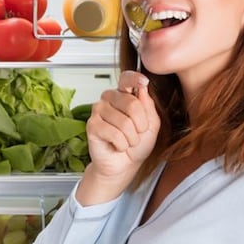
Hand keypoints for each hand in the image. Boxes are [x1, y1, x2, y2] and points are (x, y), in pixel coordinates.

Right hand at [77, 71, 159, 204]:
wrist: (125, 165)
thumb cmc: (137, 145)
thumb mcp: (151, 124)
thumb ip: (148, 106)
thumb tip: (142, 88)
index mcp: (124, 95)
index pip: (126, 78)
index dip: (135, 78)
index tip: (144, 82)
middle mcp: (109, 99)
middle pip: (131, 103)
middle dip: (140, 124)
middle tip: (137, 134)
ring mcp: (98, 111)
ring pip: (124, 121)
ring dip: (131, 138)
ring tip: (126, 142)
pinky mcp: (92, 125)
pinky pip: (114, 133)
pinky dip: (121, 144)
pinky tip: (117, 145)